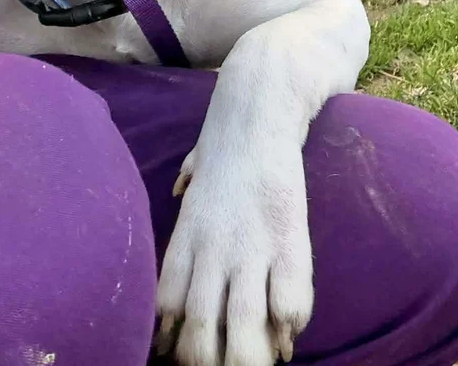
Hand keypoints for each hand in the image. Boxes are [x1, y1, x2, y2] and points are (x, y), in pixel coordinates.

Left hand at [156, 133, 312, 365]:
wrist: (259, 116)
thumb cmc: (225, 149)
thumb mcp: (192, 181)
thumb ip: (184, 204)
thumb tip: (177, 201)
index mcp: (185, 237)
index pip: (167, 303)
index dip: (172, 338)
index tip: (181, 356)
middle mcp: (213, 249)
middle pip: (201, 327)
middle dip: (208, 363)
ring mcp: (251, 247)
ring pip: (242, 325)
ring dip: (248, 358)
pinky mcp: (289, 240)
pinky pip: (288, 301)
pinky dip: (289, 326)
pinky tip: (288, 334)